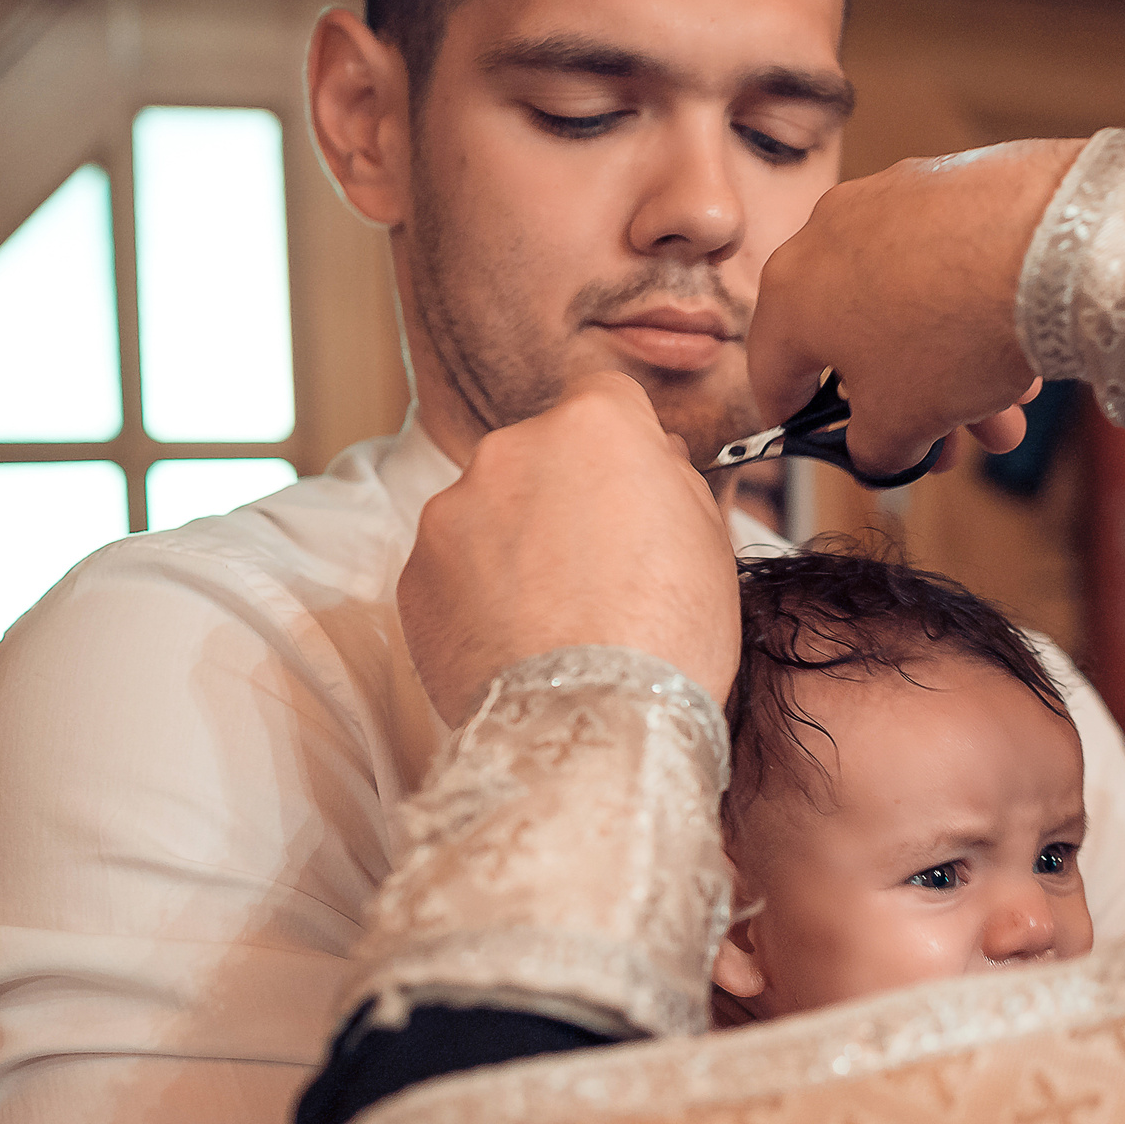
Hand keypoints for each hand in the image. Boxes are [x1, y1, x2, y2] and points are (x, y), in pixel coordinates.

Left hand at [401, 371, 738, 723]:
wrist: (591, 727)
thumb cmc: (668, 638)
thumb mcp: (709, 540)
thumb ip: (671, 478)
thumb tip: (651, 458)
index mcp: (594, 426)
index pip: (605, 396)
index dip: (621, 443)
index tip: (629, 484)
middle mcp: (510, 448)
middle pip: (541, 454)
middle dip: (563, 497)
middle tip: (598, 570)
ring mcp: (452, 511)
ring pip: (491, 511)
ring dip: (516, 547)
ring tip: (555, 618)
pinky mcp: (415, 574)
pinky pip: (453, 569)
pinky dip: (477, 596)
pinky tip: (518, 642)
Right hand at [750, 138, 1086, 474]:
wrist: (1047, 242)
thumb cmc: (951, 331)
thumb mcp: (900, 423)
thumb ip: (874, 449)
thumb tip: (879, 453)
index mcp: (789, 295)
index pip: (773, 376)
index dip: (798, 426)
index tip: (822, 446)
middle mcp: (826, 235)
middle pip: (856, 344)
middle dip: (907, 409)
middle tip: (944, 450)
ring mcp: (888, 201)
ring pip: (909, 309)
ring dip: (953, 374)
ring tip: (1004, 420)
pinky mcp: (948, 181)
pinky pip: (946, 265)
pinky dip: (972, 316)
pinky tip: (1020, 359)